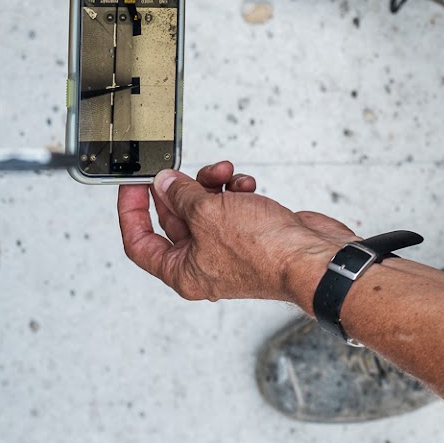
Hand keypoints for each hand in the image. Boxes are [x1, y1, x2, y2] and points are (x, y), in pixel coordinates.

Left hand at [118, 161, 350, 305]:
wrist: (312, 257)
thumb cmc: (265, 252)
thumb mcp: (207, 214)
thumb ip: (181, 195)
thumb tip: (166, 183)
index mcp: (183, 272)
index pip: (140, 243)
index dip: (131, 212)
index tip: (133, 186)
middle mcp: (205, 264)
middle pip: (176, 220)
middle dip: (181, 190)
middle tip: (183, 170)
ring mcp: (231, 249)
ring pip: (207, 209)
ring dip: (212, 185)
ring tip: (223, 173)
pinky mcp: (255, 235)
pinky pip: (234, 208)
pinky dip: (237, 192)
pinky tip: (246, 185)